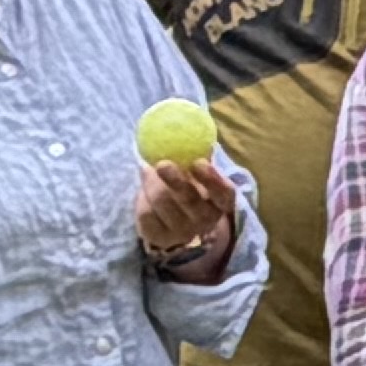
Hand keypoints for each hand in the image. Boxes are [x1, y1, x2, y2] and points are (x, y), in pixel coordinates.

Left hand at [131, 150, 236, 270]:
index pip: (224, 193)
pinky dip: (142, 197)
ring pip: (162, 203)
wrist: (174, 222)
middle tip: (162, 163)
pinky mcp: (160, 237)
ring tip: (147, 169)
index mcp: (220, 202)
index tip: (198, 162)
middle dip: (176, 181)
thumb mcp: (198, 175)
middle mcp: (205, 220)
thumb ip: (195, 157)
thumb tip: (190, 128)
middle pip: (190, 200)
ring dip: (151, 182)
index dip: (212, 178)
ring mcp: (183, 232)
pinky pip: (146, 213)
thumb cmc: (190, 188)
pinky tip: (144, 190)